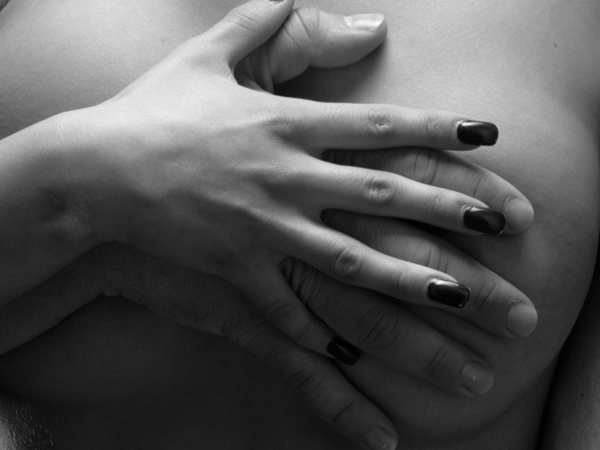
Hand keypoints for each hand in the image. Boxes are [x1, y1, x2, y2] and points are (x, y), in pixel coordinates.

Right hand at [79, 0, 532, 361]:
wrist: (93, 167)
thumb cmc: (152, 107)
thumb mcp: (210, 51)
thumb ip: (274, 21)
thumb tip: (355, 18)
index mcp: (283, 123)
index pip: (376, 124)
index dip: (436, 128)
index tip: (486, 134)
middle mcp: (283, 175)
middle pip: (379, 193)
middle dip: (446, 208)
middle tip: (502, 226)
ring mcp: (260, 226)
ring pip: (348, 258)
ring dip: (405, 278)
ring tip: (454, 297)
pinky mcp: (232, 268)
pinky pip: (282, 306)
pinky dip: (317, 333)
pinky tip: (352, 359)